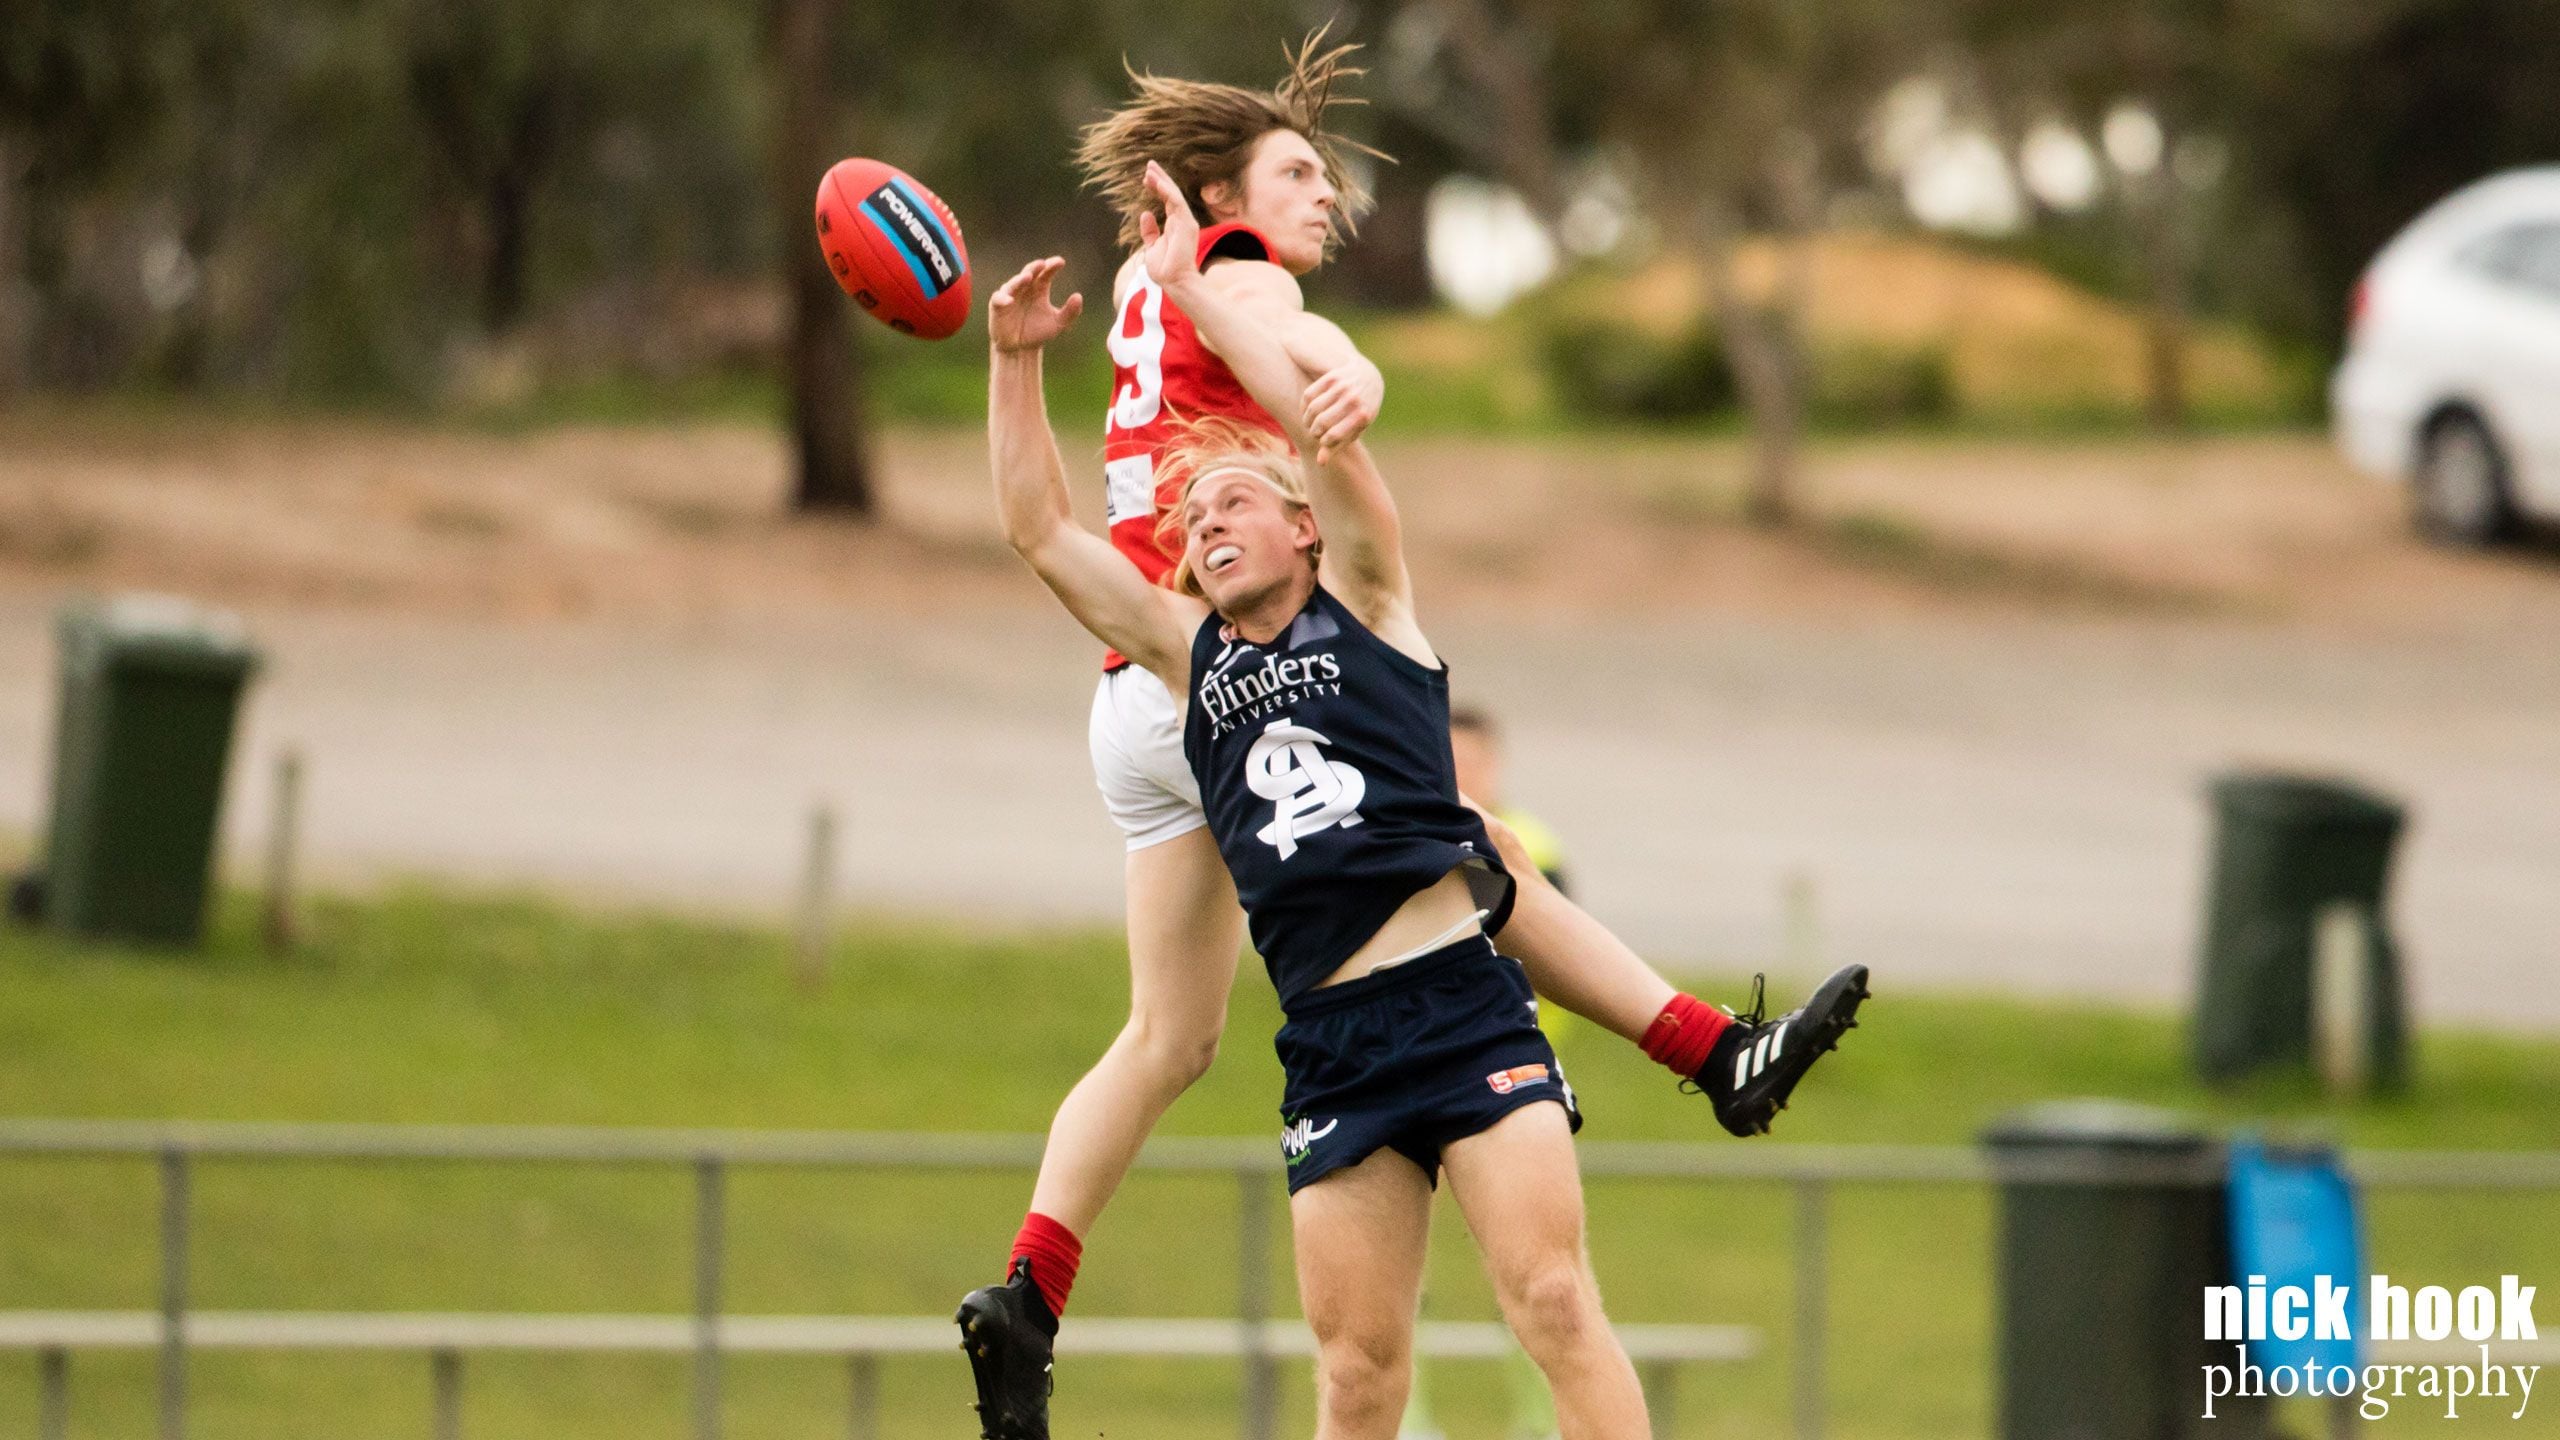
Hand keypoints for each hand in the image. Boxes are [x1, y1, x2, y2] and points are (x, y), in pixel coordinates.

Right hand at [988, 257, 1082, 353]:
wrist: (1021, 349)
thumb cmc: (1038, 333)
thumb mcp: (1058, 323)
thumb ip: (1071, 312)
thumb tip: (1078, 296)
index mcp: (1039, 289)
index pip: (1046, 273)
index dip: (1052, 266)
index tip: (1060, 262)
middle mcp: (1025, 288)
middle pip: (1029, 272)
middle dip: (1035, 267)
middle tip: (1042, 264)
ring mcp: (1010, 295)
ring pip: (1014, 283)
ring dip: (1019, 280)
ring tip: (1027, 277)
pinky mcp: (997, 306)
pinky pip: (998, 299)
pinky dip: (1003, 298)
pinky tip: (1009, 301)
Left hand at [1137, 160, 1201, 291]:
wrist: (1174, 282)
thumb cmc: (1165, 269)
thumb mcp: (1152, 247)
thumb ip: (1149, 231)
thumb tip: (1145, 214)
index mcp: (1175, 224)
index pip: (1167, 200)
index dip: (1156, 187)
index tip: (1145, 178)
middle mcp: (1182, 220)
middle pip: (1171, 193)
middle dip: (1160, 178)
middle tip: (1149, 165)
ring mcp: (1185, 221)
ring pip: (1174, 194)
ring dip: (1162, 181)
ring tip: (1150, 169)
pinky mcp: (1186, 224)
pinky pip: (1177, 202)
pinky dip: (1167, 191)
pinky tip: (1157, 182)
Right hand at [1303, 359, 1382, 461]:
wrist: (1368, 377)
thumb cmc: (1360, 411)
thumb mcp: (1356, 429)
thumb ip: (1338, 445)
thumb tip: (1320, 462)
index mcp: (1361, 416)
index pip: (1333, 435)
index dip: (1323, 442)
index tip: (1323, 441)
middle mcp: (1352, 400)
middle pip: (1321, 422)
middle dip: (1314, 431)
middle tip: (1314, 432)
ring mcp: (1342, 387)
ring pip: (1313, 408)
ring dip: (1307, 420)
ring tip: (1309, 423)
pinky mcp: (1331, 377)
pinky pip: (1308, 395)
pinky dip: (1304, 406)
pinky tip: (1307, 411)